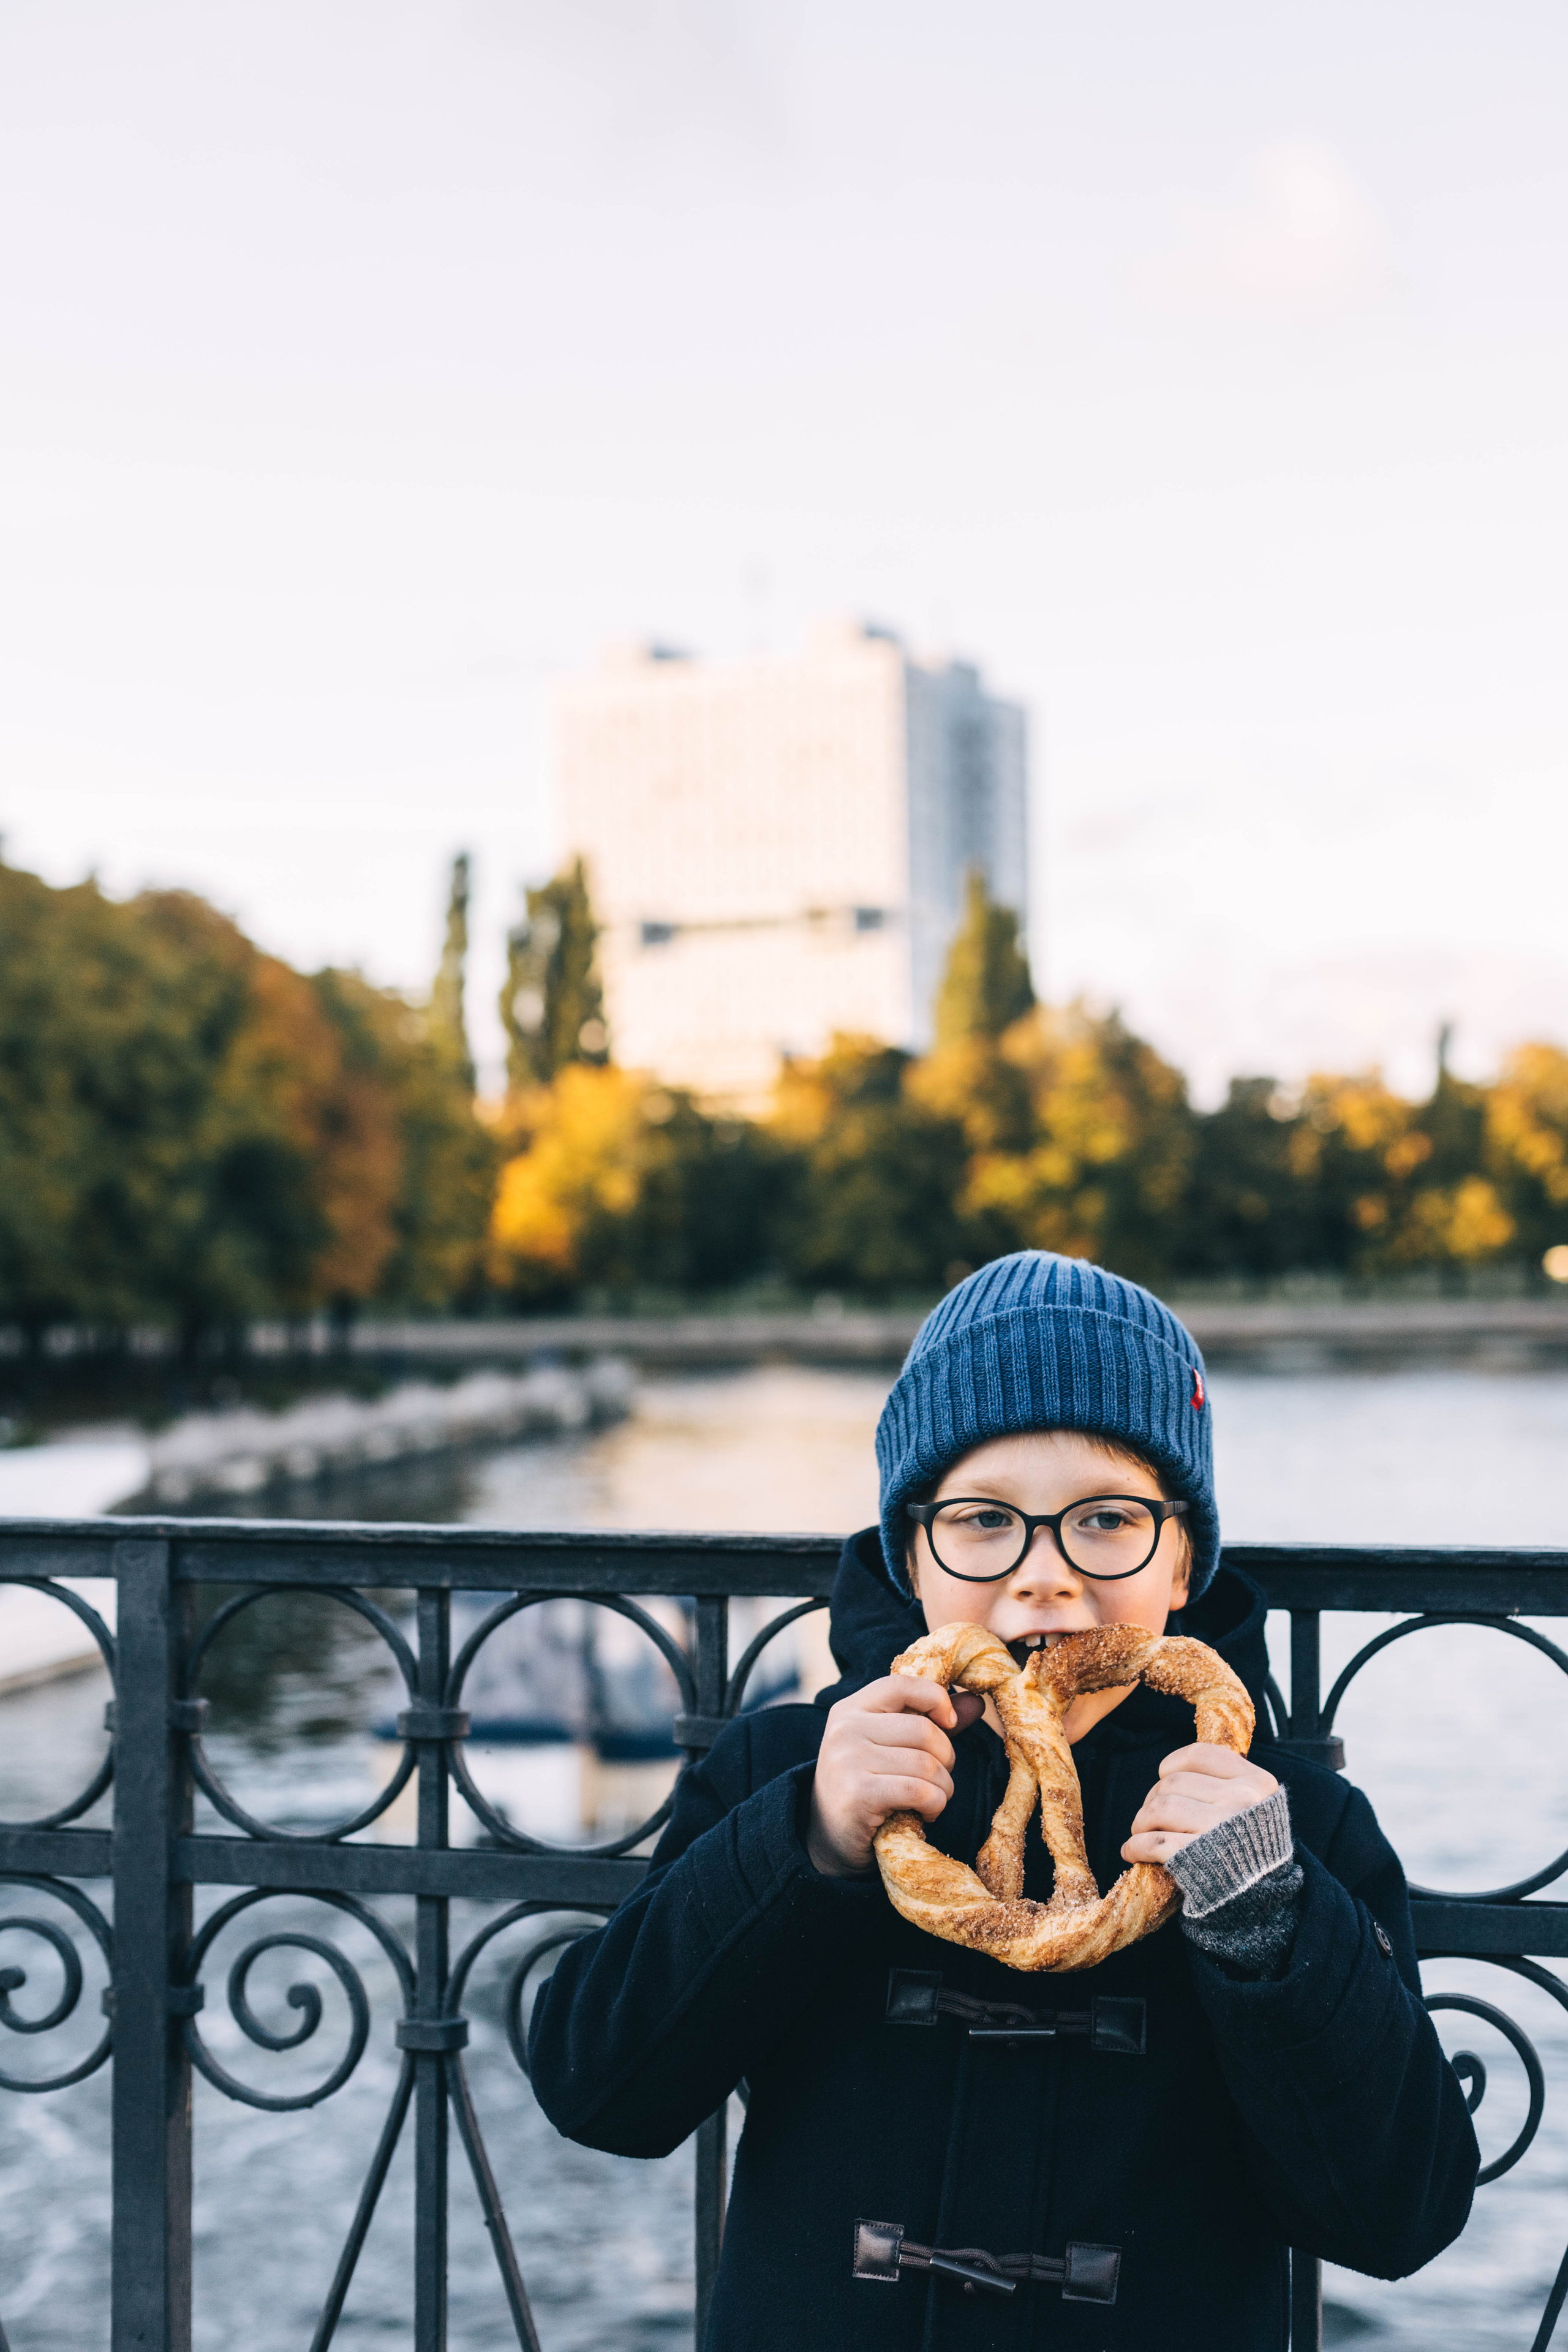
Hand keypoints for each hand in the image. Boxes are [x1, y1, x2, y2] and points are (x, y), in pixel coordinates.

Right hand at [806, 1676, 984, 1877]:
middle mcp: (845, 1729)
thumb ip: (928, 1721)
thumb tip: (975, 1702)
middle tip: (938, 1778)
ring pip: (926, 1764)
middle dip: (945, 1758)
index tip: (949, 1722)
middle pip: (923, 1730)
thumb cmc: (867, 1786)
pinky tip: (925, 1814)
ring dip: (942, 1788)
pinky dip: (935, 1805)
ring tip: (932, 1799)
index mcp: (850, 1709)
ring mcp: (848, 1760)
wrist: (829, 1837)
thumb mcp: (889, 1746)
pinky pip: (919, 1791)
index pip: (901, 1685)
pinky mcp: (858, 1794)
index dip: (935, 1698)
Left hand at [1121, 1743, 1278, 1864]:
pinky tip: (1132, 1852)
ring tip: (1140, 1833)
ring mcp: (1220, 1829)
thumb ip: (1230, 1784)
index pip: (1200, 1755)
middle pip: (1172, 1783)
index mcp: (1258, 1784)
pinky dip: (1134, 1846)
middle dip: (1152, 1799)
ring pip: (1159, 1807)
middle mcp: (1242, 1802)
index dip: (1172, 1765)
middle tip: (1150, 1818)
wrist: (1265, 1906)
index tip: (1164, 1777)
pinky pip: (1152, 1842)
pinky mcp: (1198, 1858)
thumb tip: (1176, 1768)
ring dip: (1140, 1822)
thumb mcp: (1258, 1810)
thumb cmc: (1254, 1855)